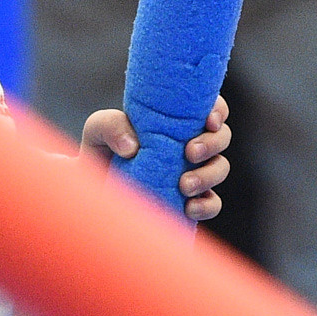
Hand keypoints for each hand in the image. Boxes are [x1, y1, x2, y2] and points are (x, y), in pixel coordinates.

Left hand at [82, 95, 230, 220]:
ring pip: (220, 168)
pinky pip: (213, 203)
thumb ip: (110, 125)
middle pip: (222, 136)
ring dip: (209, 174)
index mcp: (175, 120)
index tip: (208, 120)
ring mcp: (193, 172)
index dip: (217, 110)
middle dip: (213, 143)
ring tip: (184, 185)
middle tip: (190, 152)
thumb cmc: (101, 152)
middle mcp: (189, 143)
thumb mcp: (98, 130)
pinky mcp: (191, 201)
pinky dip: (207, 205)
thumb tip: (133, 145)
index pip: (208, 107)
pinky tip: (189, 208)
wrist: (94, 191)